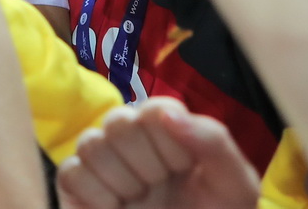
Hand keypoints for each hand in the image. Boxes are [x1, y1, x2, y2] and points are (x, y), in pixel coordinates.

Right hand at [56, 99, 260, 208]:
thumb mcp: (235, 188)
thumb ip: (214, 143)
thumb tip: (170, 115)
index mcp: (169, 132)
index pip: (155, 108)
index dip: (169, 140)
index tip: (184, 168)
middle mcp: (130, 139)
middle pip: (119, 121)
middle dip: (146, 164)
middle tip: (159, 188)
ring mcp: (100, 160)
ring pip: (91, 144)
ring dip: (123, 182)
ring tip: (139, 201)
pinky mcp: (74, 184)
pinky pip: (72, 172)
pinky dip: (98, 197)